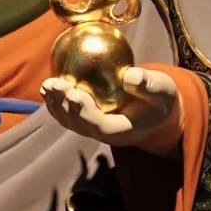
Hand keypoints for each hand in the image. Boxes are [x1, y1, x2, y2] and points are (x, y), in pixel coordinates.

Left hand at [41, 64, 182, 156]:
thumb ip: (149, 85)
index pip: (101, 127)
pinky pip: (69, 115)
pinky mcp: (88, 121)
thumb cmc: (161, 100)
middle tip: (55, 84)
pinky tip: (48, 87)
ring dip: (56, 105)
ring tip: (47, 85)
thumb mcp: (163, 90)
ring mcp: (95, 129)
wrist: (158, 113)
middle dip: (64, 106)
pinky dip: (57, 102)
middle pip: (79, 125)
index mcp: (124, 131)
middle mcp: (105, 134)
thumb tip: (130, 76)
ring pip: (70, 122)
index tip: (75, 94)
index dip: (85, 113)